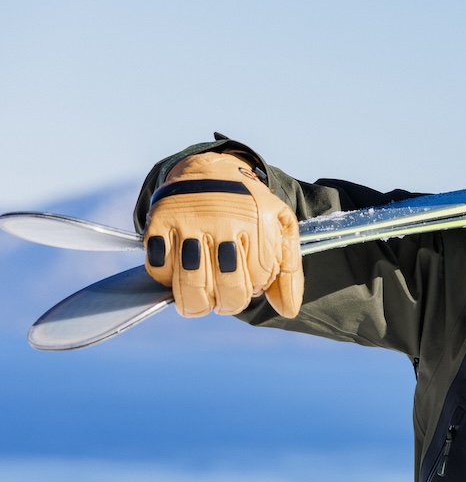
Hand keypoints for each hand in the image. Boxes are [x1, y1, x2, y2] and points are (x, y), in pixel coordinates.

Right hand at [143, 152, 302, 317]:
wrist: (212, 171)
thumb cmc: (251, 209)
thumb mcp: (281, 229)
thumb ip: (289, 270)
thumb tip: (287, 310)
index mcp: (258, 221)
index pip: (258, 280)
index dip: (254, 289)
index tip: (250, 282)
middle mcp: (223, 219)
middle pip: (227, 288)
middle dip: (229, 303)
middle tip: (226, 298)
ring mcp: (189, 219)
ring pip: (191, 285)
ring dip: (197, 302)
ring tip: (204, 298)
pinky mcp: (159, 221)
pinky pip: (160, 269)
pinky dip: (168, 280)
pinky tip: (181, 272)